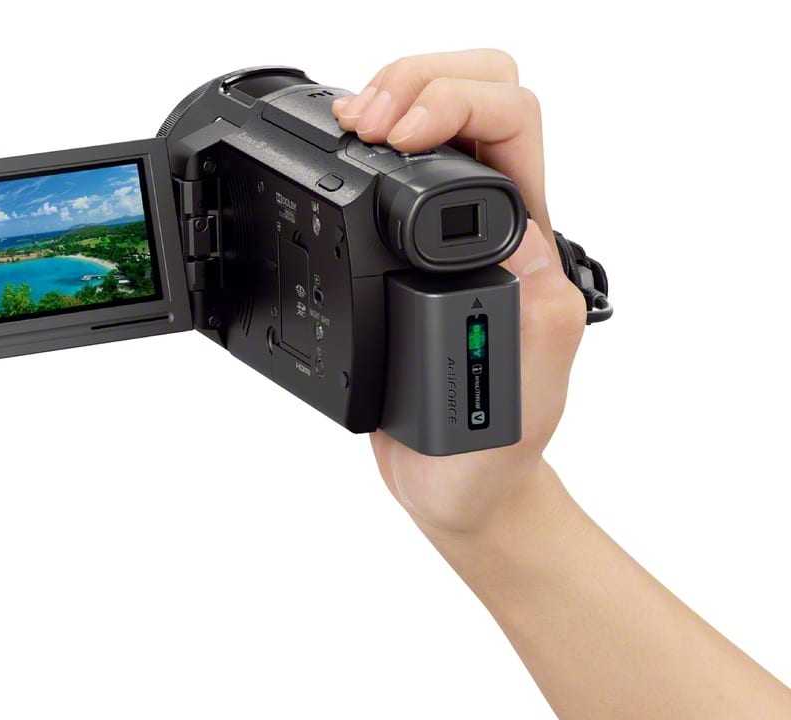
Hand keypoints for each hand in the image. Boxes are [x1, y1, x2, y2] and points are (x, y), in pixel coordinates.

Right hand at [333, 51, 586, 535]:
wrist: (454, 489)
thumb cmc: (496, 447)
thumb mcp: (532, 383)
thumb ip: (536, 308)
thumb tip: (522, 231)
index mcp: (526, 246)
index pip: (512, 125)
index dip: (452, 103)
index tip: (395, 133)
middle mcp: (489, 232)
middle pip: (479, 96)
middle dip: (417, 80)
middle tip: (363, 119)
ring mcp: (440, 244)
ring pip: (430, 126)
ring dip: (386, 102)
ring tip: (344, 123)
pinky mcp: (394, 263)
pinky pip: (383, 180)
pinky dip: (355, 150)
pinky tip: (333, 158)